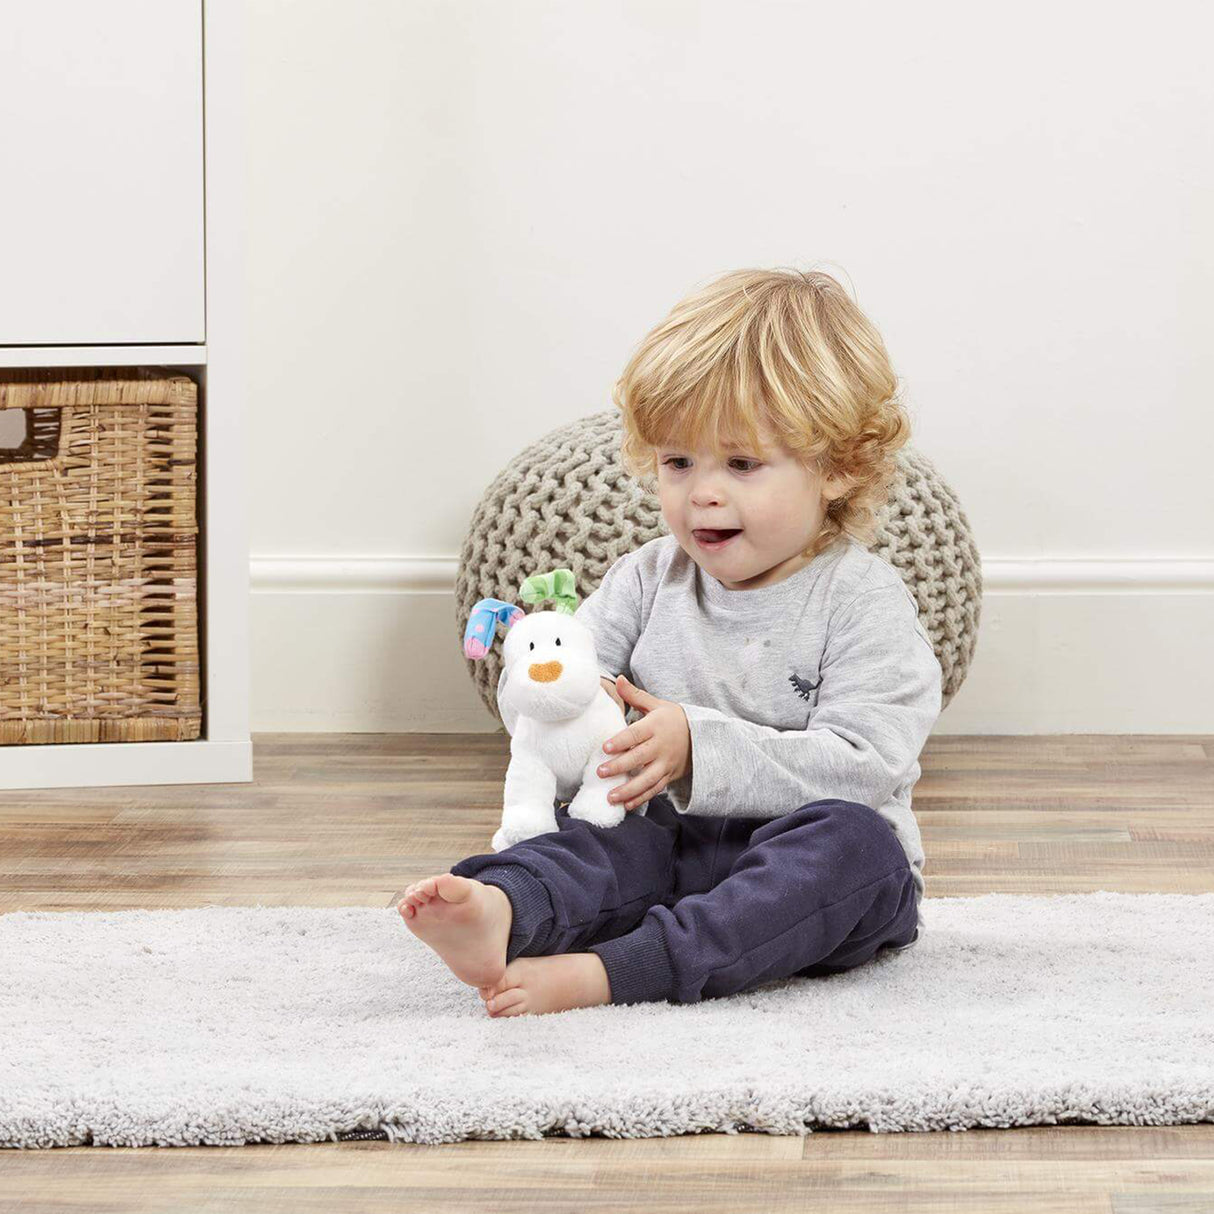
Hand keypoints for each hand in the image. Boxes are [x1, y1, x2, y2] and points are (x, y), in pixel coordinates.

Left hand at [595, 675, 690, 811]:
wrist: (700, 736)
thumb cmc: (672, 718)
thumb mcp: (656, 704)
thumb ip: (635, 695)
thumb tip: (617, 679)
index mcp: (655, 726)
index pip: (636, 734)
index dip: (621, 741)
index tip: (605, 748)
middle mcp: (661, 747)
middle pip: (639, 758)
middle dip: (620, 767)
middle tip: (600, 772)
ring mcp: (665, 763)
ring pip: (647, 779)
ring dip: (629, 790)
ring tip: (610, 797)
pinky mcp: (668, 776)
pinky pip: (654, 789)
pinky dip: (641, 798)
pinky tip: (626, 806)